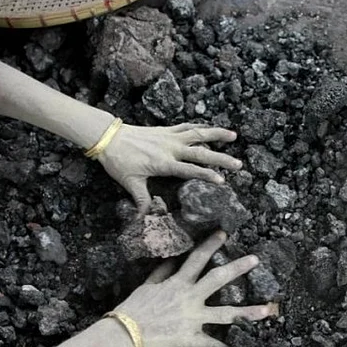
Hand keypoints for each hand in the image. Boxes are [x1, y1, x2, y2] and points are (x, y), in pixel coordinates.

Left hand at [98, 123, 242, 214]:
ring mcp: (169, 137)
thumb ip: (141, 200)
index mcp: (164, 163)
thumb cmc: (118, 161)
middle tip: (238, 163)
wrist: (108, 137)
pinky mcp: (166, 130)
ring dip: (217, 134)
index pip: (190, 170)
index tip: (222, 180)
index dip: (207, 175)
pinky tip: (211, 128)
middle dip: (221, 158)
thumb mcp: (130, 183)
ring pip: (198, 133)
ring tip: (234, 135)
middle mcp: (171, 148)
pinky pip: (187, 126)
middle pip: (201, 152)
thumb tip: (144, 220)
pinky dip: (201, 126)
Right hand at [113, 231, 275, 346]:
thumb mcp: (147, 285)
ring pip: (227, 314)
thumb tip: (173, 260)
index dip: (211, 244)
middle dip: (239, 268)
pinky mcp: (191, 337)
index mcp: (178, 282)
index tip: (224, 234)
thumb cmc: (132, 309)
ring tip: (268, 310)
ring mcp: (193, 318)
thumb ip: (163, 273)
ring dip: (249, 312)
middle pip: (219, 279)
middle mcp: (190, 297)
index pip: (197, 258)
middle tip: (256, 259)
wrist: (122, 335)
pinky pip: (213, 345)